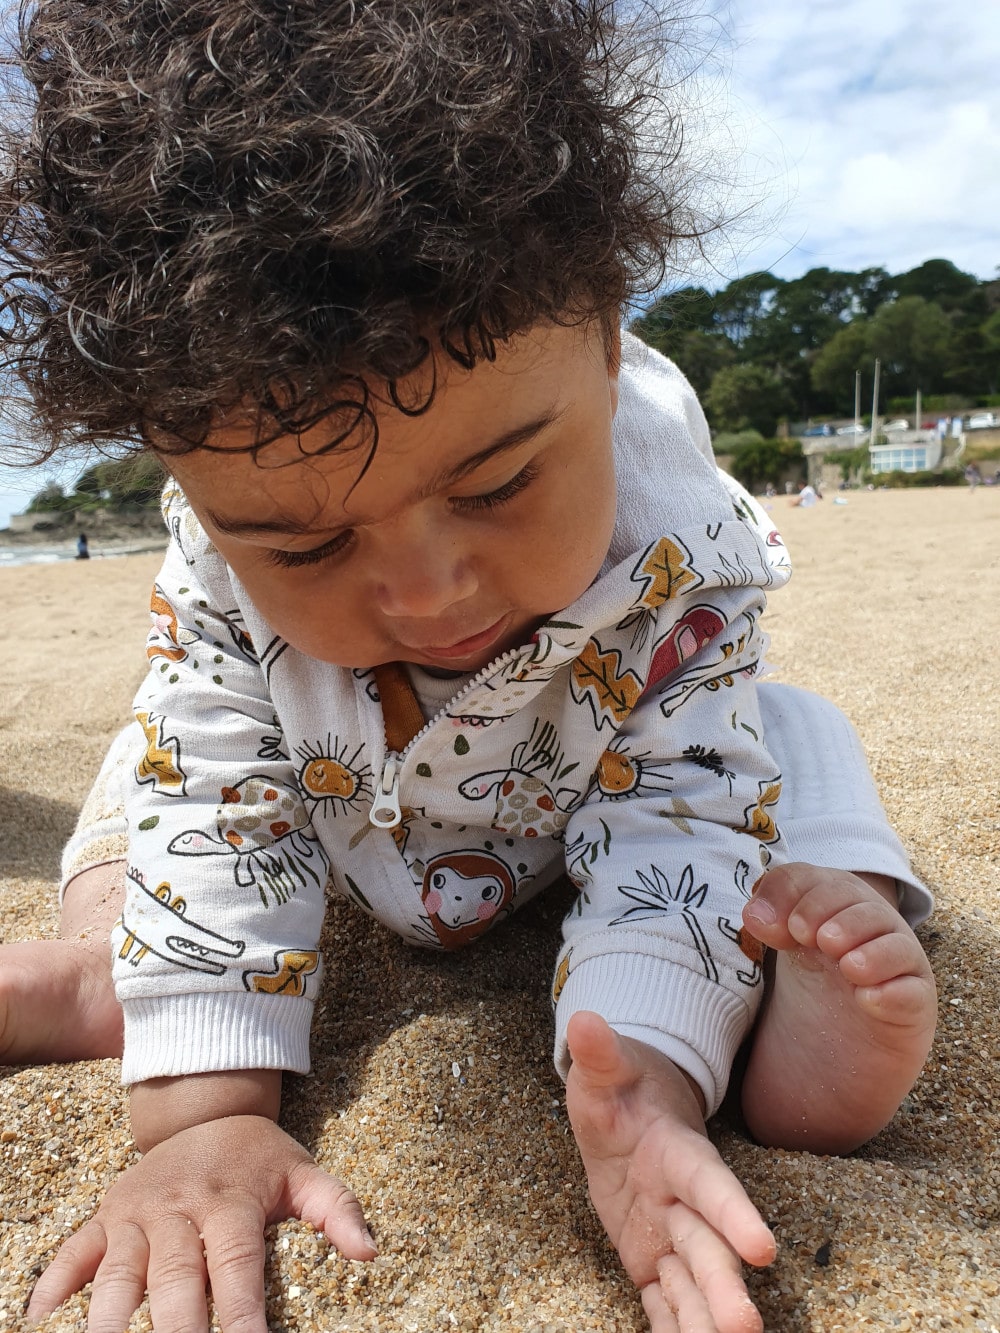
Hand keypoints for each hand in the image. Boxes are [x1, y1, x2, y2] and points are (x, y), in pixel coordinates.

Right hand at [27, 1115, 376, 1331]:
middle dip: (175, 1329)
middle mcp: (180, 1209)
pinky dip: (55, 1282)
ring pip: (118, 1270)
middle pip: (173, 1278)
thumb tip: (370, 1252)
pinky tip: (39, 1317)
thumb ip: (337, 1210)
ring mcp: (138, 1213)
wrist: (206, 1108)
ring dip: (109, 1314)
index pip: (236, 1266)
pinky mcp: (106, 1217)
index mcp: (230, 1202)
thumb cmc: (259, 1158)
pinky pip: (74, 1250)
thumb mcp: (304, 1173)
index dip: (240, 1313)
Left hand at [565, 1012, 774, 1332]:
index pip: (709, 1183)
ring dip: (706, 1318)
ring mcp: (671, 1235)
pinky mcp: (652, 1260)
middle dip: (725, 1287)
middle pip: (708, 1248)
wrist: (634, 1111)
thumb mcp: (604, 1070)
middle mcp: (683, 1202)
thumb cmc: (620, 1088)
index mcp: (678, 1154)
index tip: (763, 1247)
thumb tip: (582, 1019)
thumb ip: (598, 1053)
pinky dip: (675, 1330)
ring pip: (693, 1283)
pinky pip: (664, 1303)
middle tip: (745, 1327)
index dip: (733, 1213)